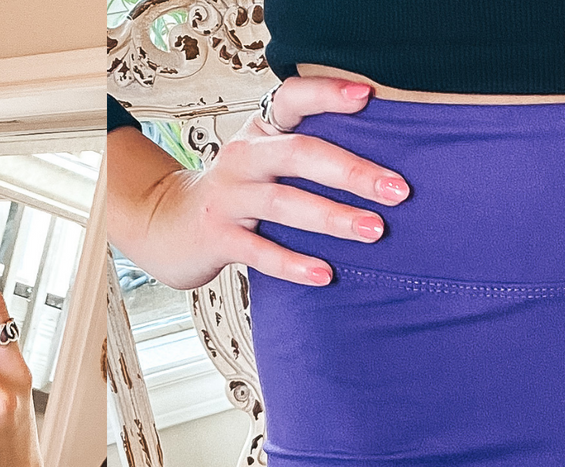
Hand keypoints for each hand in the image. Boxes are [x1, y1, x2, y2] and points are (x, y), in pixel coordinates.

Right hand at [104, 75, 409, 291]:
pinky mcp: (218, 238)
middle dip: (352, 172)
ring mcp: (228, 198)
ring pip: (285, 203)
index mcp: (258, 132)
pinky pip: (261, 252)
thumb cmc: (233, 194)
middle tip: (396, 190)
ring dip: (333, 217)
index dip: (327, 94)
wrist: (168, 226)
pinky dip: (294, 264)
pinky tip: (325, 274)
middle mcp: (242, 158)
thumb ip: (301, 152)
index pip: (291, 98)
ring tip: (373, 230)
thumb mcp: (261, 160)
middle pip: (299, 154)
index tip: (366, 97)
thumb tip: (374, 168)